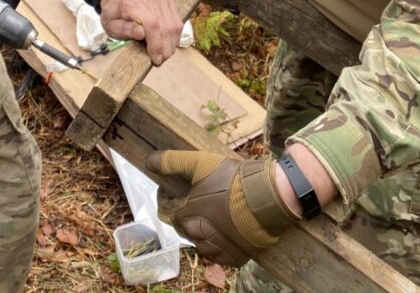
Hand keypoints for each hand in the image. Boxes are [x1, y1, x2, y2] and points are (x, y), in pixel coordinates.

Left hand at [100, 0, 182, 65]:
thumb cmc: (114, 16)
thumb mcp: (112, 26)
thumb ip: (125, 30)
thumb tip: (141, 33)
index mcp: (130, 1)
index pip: (151, 24)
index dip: (156, 45)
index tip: (156, 59)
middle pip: (165, 26)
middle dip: (165, 47)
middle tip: (160, 60)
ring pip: (173, 25)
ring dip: (171, 43)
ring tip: (164, 54)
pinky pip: (176, 21)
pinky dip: (174, 36)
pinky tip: (168, 44)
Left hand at [146, 150, 297, 266]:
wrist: (269, 199)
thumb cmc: (233, 180)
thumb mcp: (201, 163)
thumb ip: (173, 161)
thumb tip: (149, 160)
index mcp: (186, 216)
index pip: (165, 210)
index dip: (167, 197)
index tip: (175, 189)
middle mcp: (198, 238)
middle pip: (183, 226)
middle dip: (185, 212)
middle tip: (198, 197)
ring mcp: (217, 251)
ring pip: (200, 242)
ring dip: (201, 230)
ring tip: (213, 211)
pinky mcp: (234, 258)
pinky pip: (219, 254)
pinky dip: (219, 243)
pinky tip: (227, 227)